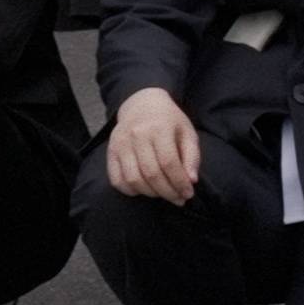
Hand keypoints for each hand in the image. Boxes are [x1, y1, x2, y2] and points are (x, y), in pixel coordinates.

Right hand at [103, 83, 203, 205]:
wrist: (142, 105)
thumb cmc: (169, 122)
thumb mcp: (187, 132)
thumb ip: (192, 156)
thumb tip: (191, 181)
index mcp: (159, 128)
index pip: (169, 163)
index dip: (179, 182)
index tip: (188, 194)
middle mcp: (137, 135)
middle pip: (151, 173)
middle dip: (168, 192)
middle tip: (179, 199)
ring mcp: (120, 144)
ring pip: (133, 179)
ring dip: (151, 193)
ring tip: (164, 194)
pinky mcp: (110, 151)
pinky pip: (116, 179)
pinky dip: (130, 191)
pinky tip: (144, 190)